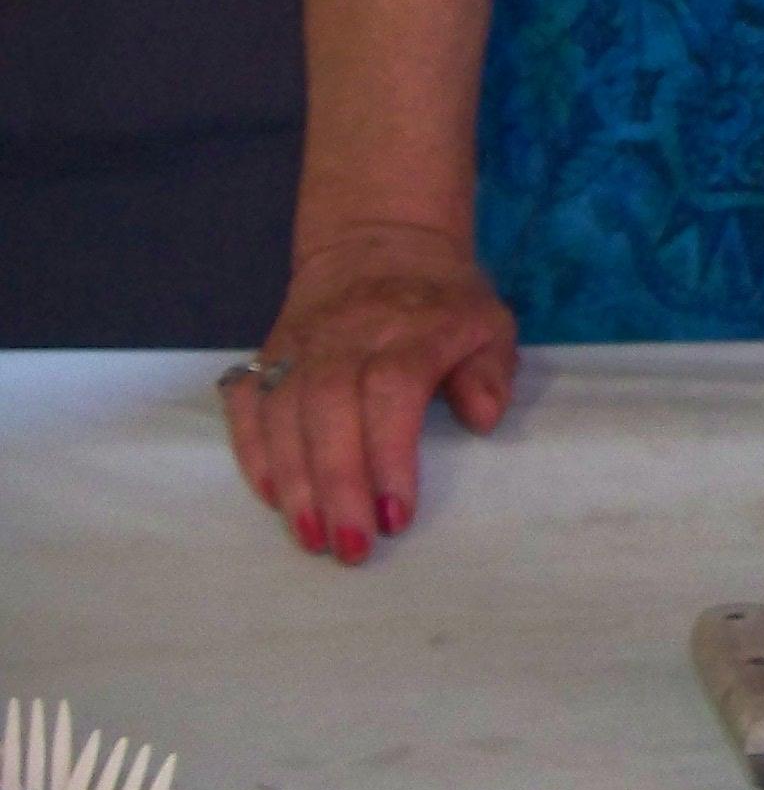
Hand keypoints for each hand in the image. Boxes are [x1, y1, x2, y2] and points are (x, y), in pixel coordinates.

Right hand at [222, 222, 519, 563]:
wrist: (378, 242)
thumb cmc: (442, 301)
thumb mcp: (488, 323)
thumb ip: (490, 372)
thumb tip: (485, 417)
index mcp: (410, 326)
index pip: (390, 389)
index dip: (389, 455)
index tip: (397, 514)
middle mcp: (347, 334)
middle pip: (329, 408)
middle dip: (337, 485)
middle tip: (351, 546)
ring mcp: (300, 343)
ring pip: (283, 413)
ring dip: (294, 481)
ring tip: (312, 536)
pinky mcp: (266, 352)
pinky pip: (247, 403)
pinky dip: (253, 452)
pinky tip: (272, 497)